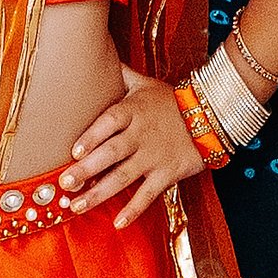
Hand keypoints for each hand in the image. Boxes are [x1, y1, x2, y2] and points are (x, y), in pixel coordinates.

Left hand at [64, 69, 201, 226]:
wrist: (211, 115)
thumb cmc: (171, 100)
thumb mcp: (144, 84)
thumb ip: (120, 75)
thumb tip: (96, 54)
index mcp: (132, 111)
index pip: (109, 122)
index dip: (91, 136)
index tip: (74, 151)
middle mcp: (141, 135)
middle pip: (111, 153)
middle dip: (87, 169)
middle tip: (65, 183)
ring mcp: (154, 156)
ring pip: (124, 177)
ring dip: (99, 193)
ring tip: (77, 206)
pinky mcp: (168, 173)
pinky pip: (149, 194)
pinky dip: (134, 209)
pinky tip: (118, 223)